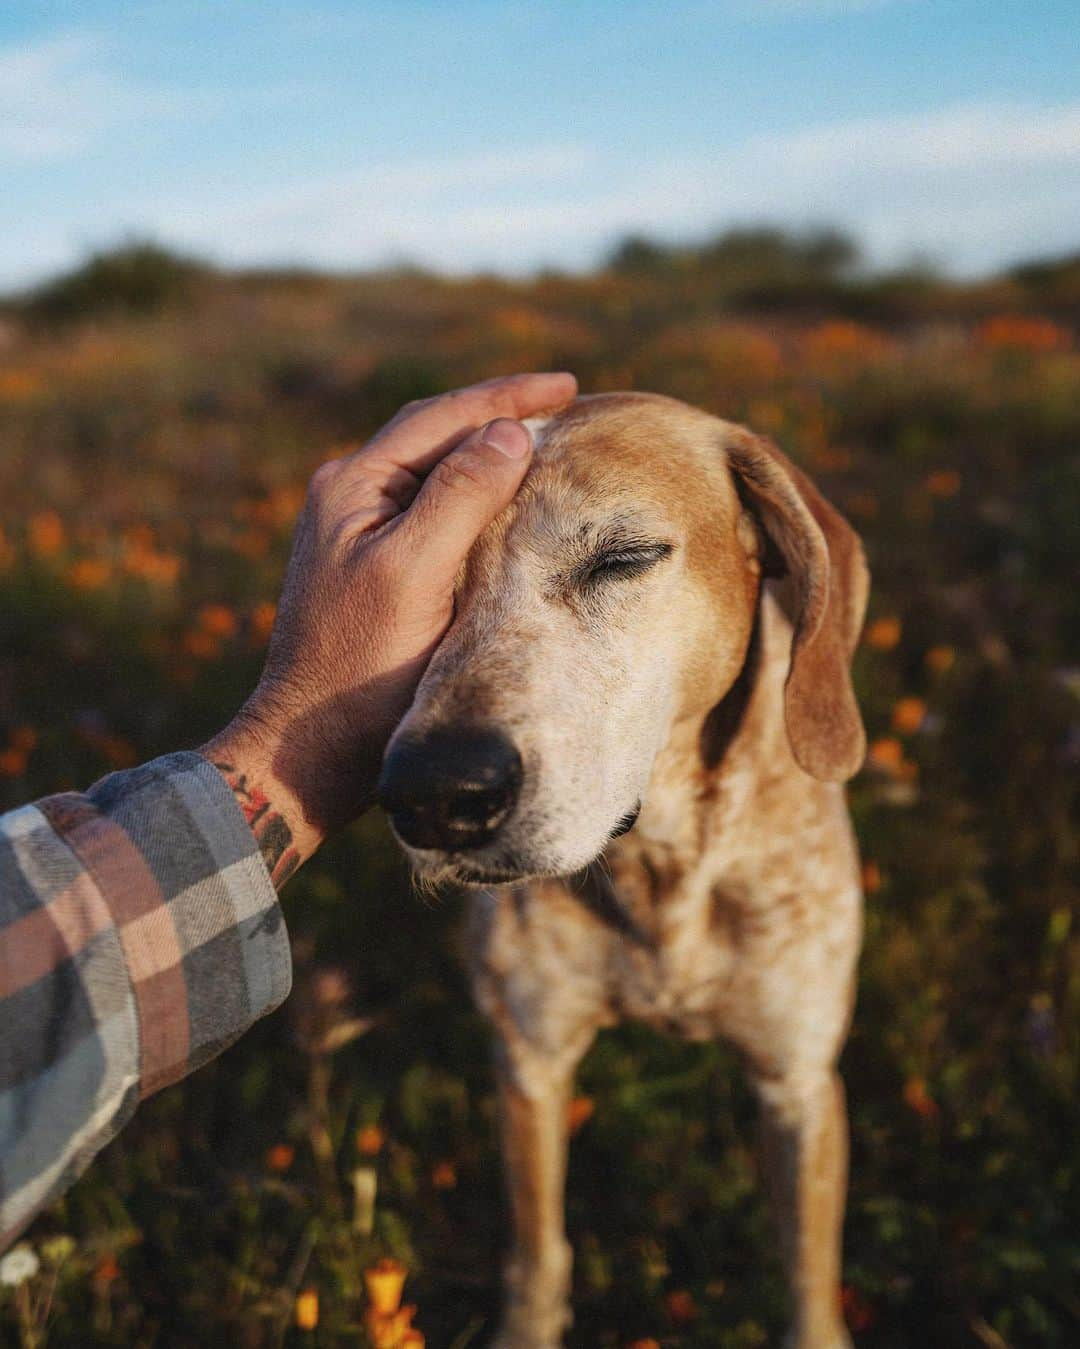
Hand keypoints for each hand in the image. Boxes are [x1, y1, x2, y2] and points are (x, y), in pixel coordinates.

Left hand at [203, 372, 576, 883]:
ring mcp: (357, 533)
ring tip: (541, 444)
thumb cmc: (363, 664)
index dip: (506, 398)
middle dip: (497, 416)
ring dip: (486, 455)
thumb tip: (509, 433)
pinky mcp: (371, 569)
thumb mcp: (415, 573)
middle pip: (434, 436)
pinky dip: (473, 497)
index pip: (440, 418)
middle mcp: (349, 497)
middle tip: (562, 404)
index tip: (567, 387)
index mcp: (353, 485)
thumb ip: (459, 496)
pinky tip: (501, 505)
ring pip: (433, 472)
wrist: (315, 746)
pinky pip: (431, 511)